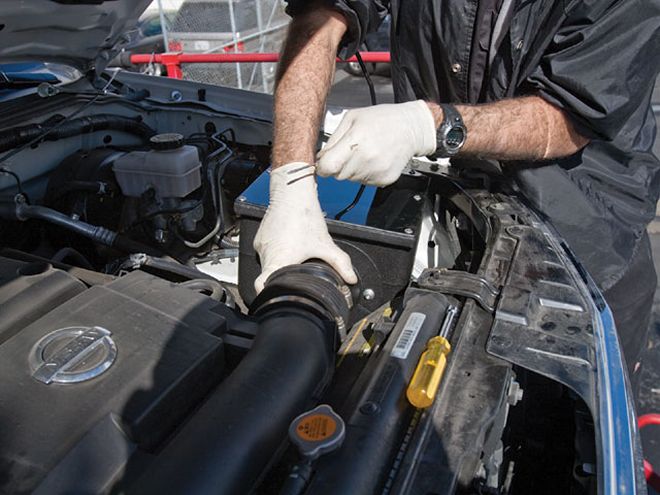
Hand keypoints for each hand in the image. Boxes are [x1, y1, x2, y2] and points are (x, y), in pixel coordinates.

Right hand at [253, 162, 357, 293]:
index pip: (261, 285)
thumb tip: (351, 278)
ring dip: (279, 263)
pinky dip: (277, 252)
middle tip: (294, 276)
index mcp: (278, 259)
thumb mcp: (325, 243)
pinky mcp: (261, 236)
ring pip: (268, 262)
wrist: (292, 192)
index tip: (275, 296)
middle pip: (268, 275)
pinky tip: (289, 245)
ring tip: (293, 256)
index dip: (268, 293)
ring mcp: (261, 244)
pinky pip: (267, 250)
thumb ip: (340, 263)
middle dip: (280, 278)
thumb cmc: (304, 216)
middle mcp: (266, 253)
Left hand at [316, 100, 436, 185]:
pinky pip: (364, 182)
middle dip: (339, 165)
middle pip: (337, 175)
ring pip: (350, 179)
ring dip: (353, 169)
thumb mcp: (352, 118)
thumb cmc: (382, 120)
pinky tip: (374, 159)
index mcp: (355, 140)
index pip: (327, 167)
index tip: (324, 163)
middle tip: (352, 150)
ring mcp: (376, 171)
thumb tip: (319, 158)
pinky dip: (366, 173)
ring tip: (366, 152)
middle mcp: (366, 158)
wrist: (411, 128)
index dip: (322, 167)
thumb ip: (333, 140)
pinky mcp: (384, 180)